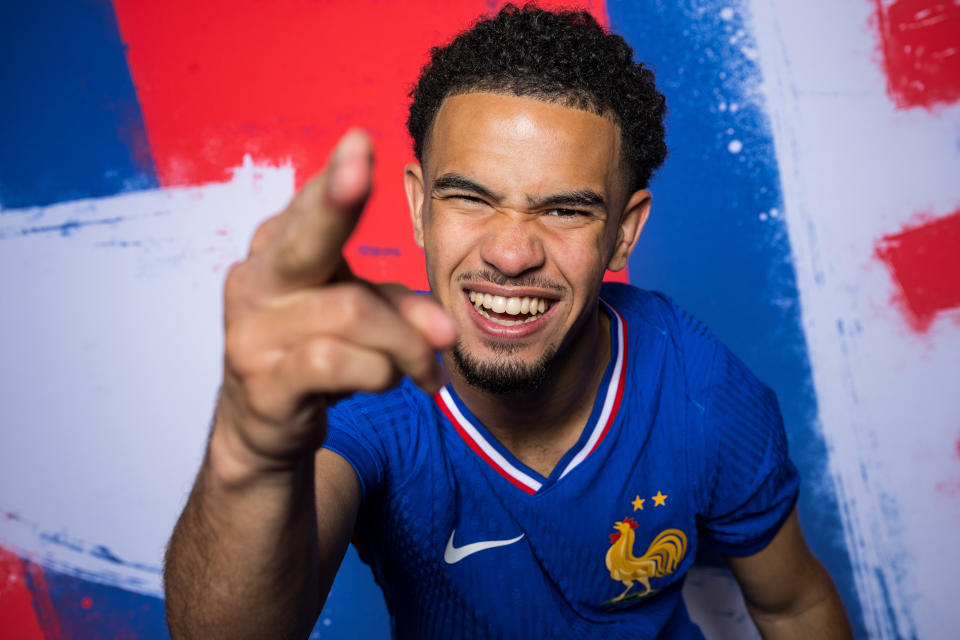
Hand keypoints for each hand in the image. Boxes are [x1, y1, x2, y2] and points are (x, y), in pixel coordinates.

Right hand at [214, 130, 455, 475]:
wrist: (263, 424)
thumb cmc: (315, 350)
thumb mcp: (359, 318)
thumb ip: (399, 308)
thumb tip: (444, 330)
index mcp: (278, 249)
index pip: (311, 205)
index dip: (338, 176)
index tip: (360, 140)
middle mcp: (257, 281)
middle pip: (307, 240)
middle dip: (336, 202)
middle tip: (360, 169)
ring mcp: (253, 332)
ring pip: (353, 313)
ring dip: (406, 341)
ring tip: (423, 366)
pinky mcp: (264, 381)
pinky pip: (339, 362)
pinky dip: (381, 372)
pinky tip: (387, 380)